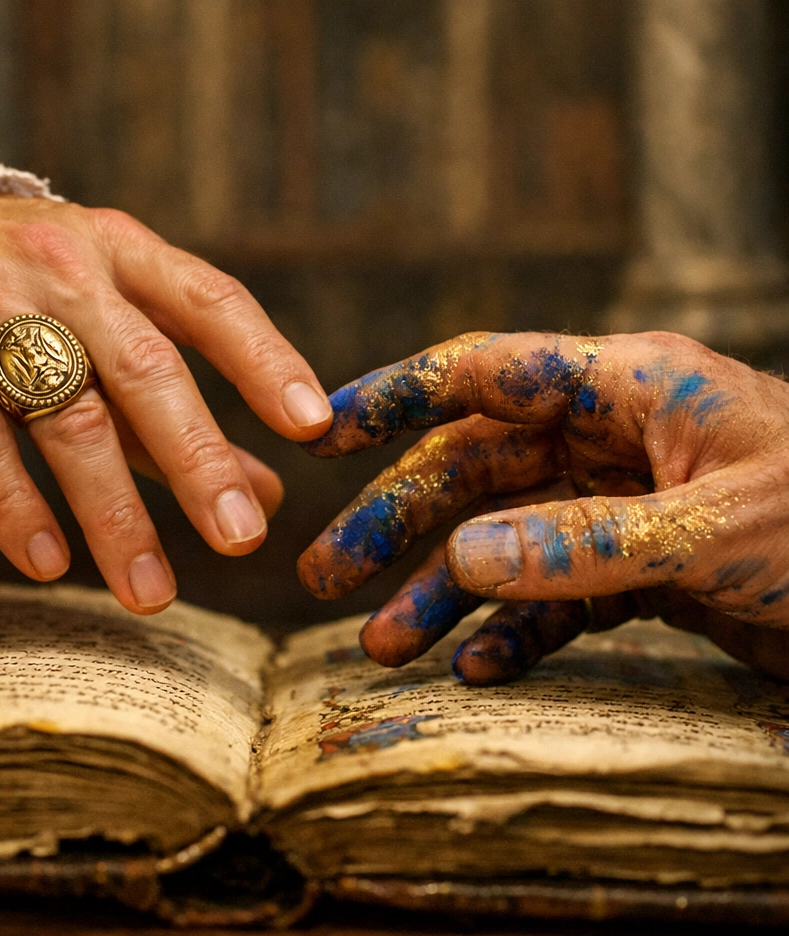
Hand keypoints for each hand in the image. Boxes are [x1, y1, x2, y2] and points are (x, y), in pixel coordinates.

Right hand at [0, 188, 331, 611]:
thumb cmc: (28, 289)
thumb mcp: (110, 322)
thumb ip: (183, 407)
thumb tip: (268, 491)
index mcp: (124, 250)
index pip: (211, 301)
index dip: (266, 361)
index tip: (313, 427)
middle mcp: (62, 264)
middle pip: (144, 367)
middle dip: (198, 457)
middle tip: (242, 538)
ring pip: (65, 414)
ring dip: (113, 512)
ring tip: (151, 592)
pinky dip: (13, 503)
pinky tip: (49, 562)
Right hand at [298, 331, 788, 682]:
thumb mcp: (722, 532)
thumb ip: (588, 544)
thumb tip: (460, 559)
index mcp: (630, 388)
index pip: (485, 372)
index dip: (394, 395)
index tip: (320, 430)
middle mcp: (612, 440)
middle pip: (473, 467)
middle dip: (395, 521)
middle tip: (324, 577)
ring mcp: (622, 508)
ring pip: (503, 541)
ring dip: (440, 592)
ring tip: (382, 645)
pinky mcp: (641, 572)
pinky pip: (554, 599)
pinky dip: (513, 633)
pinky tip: (477, 670)